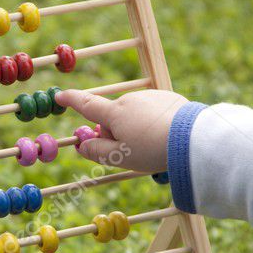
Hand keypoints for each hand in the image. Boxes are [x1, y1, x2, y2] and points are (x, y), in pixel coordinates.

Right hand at [55, 89, 189, 172]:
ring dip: (137, 129)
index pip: (87, 105)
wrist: (193, 137)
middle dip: (117, 133)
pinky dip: (153, 124)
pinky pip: (152, 112)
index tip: (59, 95)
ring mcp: (150, 97)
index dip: (71, 100)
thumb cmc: (153, 150)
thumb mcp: (120, 157)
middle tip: (132, 153)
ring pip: (134, 115)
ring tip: (155, 147)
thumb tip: (81, 145)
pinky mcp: (168, 98)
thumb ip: (97, 151)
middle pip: (114, 118)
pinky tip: (166, 137)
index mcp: (115, 112)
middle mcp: (130, 99)